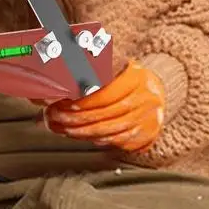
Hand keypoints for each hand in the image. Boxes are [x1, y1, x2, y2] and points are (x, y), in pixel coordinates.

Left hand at [39, 60, 165, 151]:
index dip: (82, 101)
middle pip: (104, 113)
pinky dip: (95, 139)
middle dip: (74, 118)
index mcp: (135, 76)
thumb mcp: (112, 68)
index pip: (105, 93)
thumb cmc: (125, 79)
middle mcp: (145, 97)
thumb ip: (89, 76)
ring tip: (62, 127)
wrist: (155, 92)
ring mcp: (147, 117)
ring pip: (108, 129)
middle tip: (54, 117)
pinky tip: (80, 135)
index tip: (63, 103)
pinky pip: (116, 139)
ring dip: (80, 131)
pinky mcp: (146, 133)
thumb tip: (57, 88)